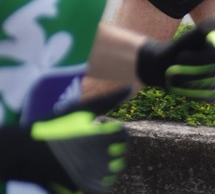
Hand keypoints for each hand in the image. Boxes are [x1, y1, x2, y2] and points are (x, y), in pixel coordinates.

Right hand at [1, 90, 128, 193]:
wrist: (28, 151)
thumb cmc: (55, 125)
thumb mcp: (80, 110)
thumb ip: (108, 99)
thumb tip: (130, 86)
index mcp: (99, 137)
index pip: (122, 135)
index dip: (116, 131)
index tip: (106, 130)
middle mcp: (97, 158)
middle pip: (121, 154)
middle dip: (115, 148)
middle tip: (103, 144)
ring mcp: (89, 175)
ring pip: (113, 173)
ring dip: (110, 165)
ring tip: (98, 156)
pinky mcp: (81, 187)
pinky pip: (102, 187)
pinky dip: (102, 181)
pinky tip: (92, 170)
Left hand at [136, 16, 214, 101]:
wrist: (167, 66)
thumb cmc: (176, 49)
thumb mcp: (185, 40)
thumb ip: (201, 31)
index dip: (196, 59)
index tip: (180, 56)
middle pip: (212, 73)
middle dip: (189, 71)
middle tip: (176, 67)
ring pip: (209, 87)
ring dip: (188, 82)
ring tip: (177, 76)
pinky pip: (208, 96)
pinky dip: (192, 93)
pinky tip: (183, 85)